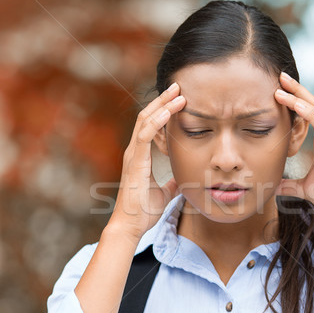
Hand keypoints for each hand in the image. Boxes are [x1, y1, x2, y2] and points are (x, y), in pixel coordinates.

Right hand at [107, 82, 185, 238]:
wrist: (130, 226)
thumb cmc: (143, 212)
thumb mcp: (164, 194)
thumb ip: (171, 183)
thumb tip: (182, 179)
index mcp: (140, 156)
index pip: (150, 125)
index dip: (163, 110)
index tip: (178, 99)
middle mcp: (134, 151)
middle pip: (147, 116)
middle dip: (163, 100)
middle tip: (178, 86)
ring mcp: (133, 155)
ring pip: (146, 120)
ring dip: (162, 105)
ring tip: (178, 92)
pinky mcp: (135, 161)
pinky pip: (145, 135)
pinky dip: (157, 121)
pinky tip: (169, 111)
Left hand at [274, 72, 313, 219]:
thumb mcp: (302, 189)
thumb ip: (288, 185)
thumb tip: (274, 186)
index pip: (308, 115)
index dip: (294, 102)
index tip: (278, 91)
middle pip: (312, 105)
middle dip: (296, 90)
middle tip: (279, 76)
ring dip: (298, 94)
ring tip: (281, 83)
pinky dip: (306, 111)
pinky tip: (292, 102)